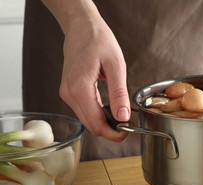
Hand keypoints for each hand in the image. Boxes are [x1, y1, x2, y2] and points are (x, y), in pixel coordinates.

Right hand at [42, 0, 129, 140]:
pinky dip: (98, 114)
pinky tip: (111, 109)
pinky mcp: (69, 92)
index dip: (113, 133)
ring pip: (87, 120)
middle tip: (129, 124)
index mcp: (79, 87)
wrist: (81, 27)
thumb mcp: (115, 65)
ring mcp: (67, 94)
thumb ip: (119, 93)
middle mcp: (69, 94)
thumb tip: (123, 116)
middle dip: (110, 130)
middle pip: (90, 126)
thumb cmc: (98, 41)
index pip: (95, 124)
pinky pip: (84, 111)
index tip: (129, 131)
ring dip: (105, 123)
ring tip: (122, 115)